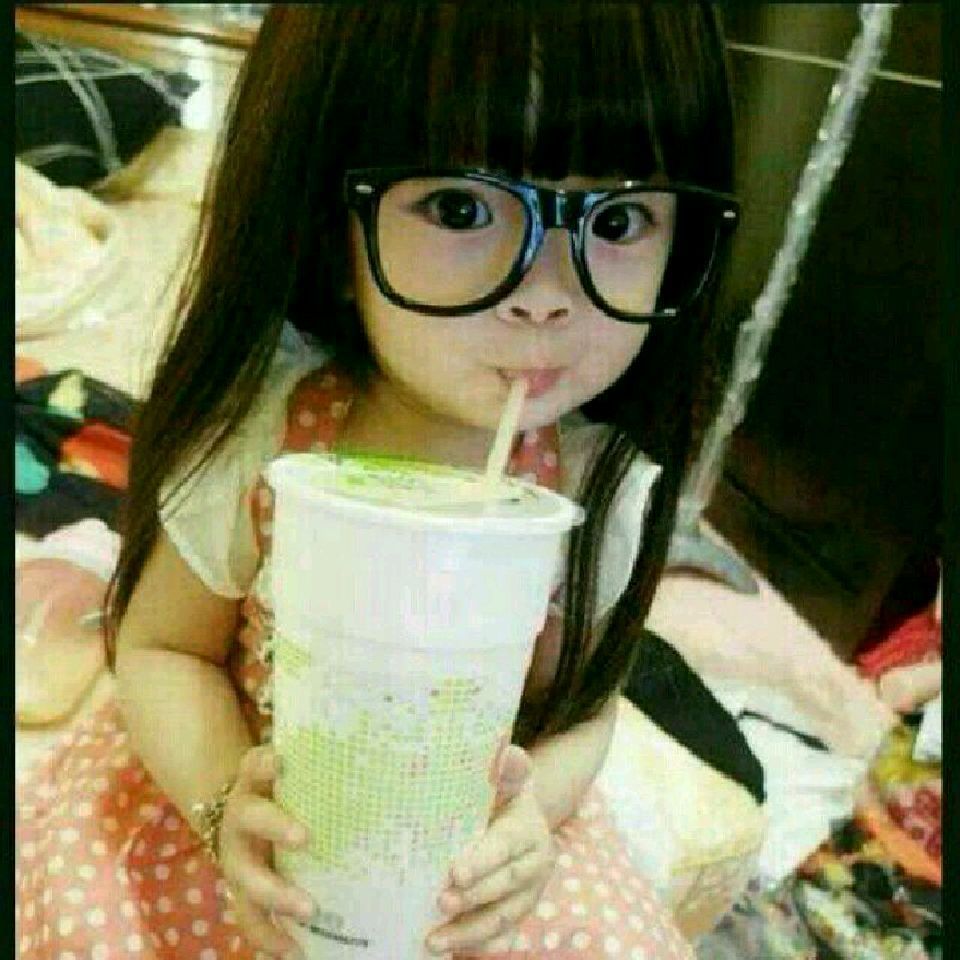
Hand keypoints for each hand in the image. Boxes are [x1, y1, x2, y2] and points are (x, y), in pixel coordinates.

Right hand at [217, 745, 314, 958]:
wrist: (238, 816)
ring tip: (309, 909)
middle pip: (251, 818)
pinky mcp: (239, 891)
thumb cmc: (284, 791)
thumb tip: (383, 748)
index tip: (281, 761)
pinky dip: (269, 936)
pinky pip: (249, 918)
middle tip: (305, 837)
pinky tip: (292, 950)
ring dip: (276, 893)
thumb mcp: (295, 772)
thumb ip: (321, 763)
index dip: (266, 762)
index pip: (255, 763)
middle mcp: (240, 816)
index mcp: (253, 782)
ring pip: (245, 877)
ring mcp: (236, 857)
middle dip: (277, 827)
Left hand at [426, 745, 555, 955]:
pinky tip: (450, 951)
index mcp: (530, 828)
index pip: (507, 846)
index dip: (483, 861)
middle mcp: (537, 864)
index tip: (455, 872)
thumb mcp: (504, 781)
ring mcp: (530, 894)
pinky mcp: (519, 913)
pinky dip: (477, 945)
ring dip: (469, 932)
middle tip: (440, 903)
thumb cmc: (501, 797)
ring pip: (503, 918)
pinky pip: (501, 935)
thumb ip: (505, 770)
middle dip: (473, 898)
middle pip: (507, 886)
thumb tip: (507, 751)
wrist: (519, 821)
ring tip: (434, 941)